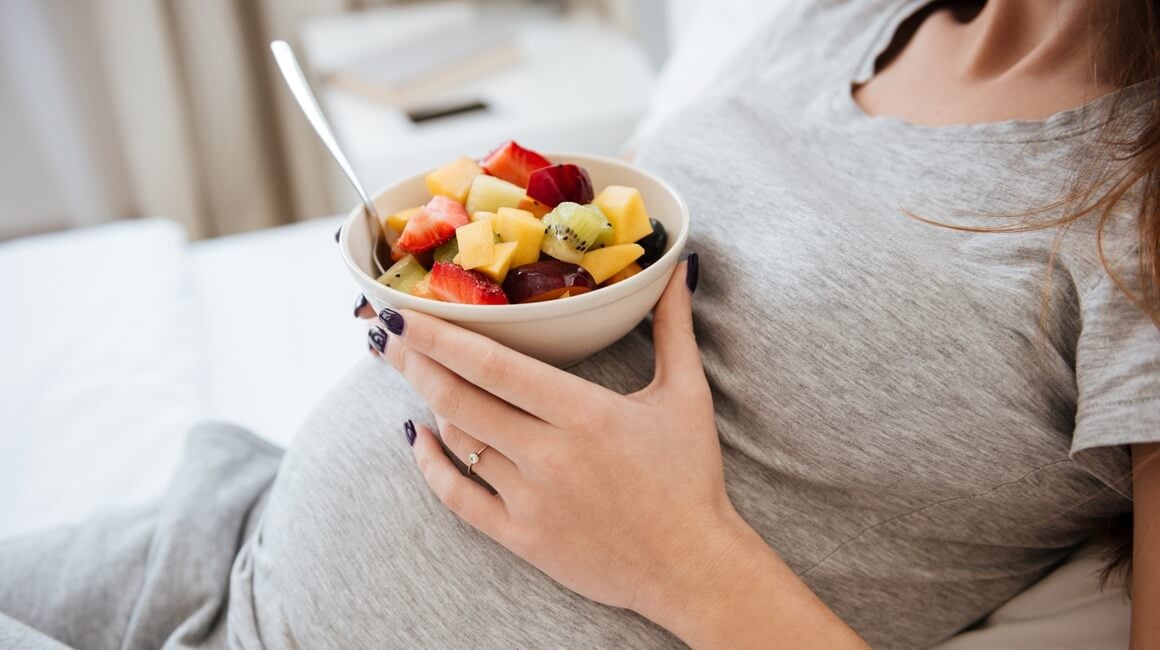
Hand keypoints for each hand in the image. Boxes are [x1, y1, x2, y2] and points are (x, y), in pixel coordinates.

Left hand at [372, 258, 745, 615]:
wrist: (692, 567)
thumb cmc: (690, 477)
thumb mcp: (687, 395)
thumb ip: (672, 327)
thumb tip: (678, 267)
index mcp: (585, 414)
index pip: (494, 365)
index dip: (440, 336)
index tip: (403, 311)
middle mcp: (549, 455)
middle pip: (460, 399)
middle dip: (414, 361)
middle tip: (384, 332)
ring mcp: (530, 499)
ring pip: (458, 442)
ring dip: (427, 402)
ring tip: (411, 371)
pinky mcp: (521, 537)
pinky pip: (458, 497)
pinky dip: (431, 466)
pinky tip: (420, 439)